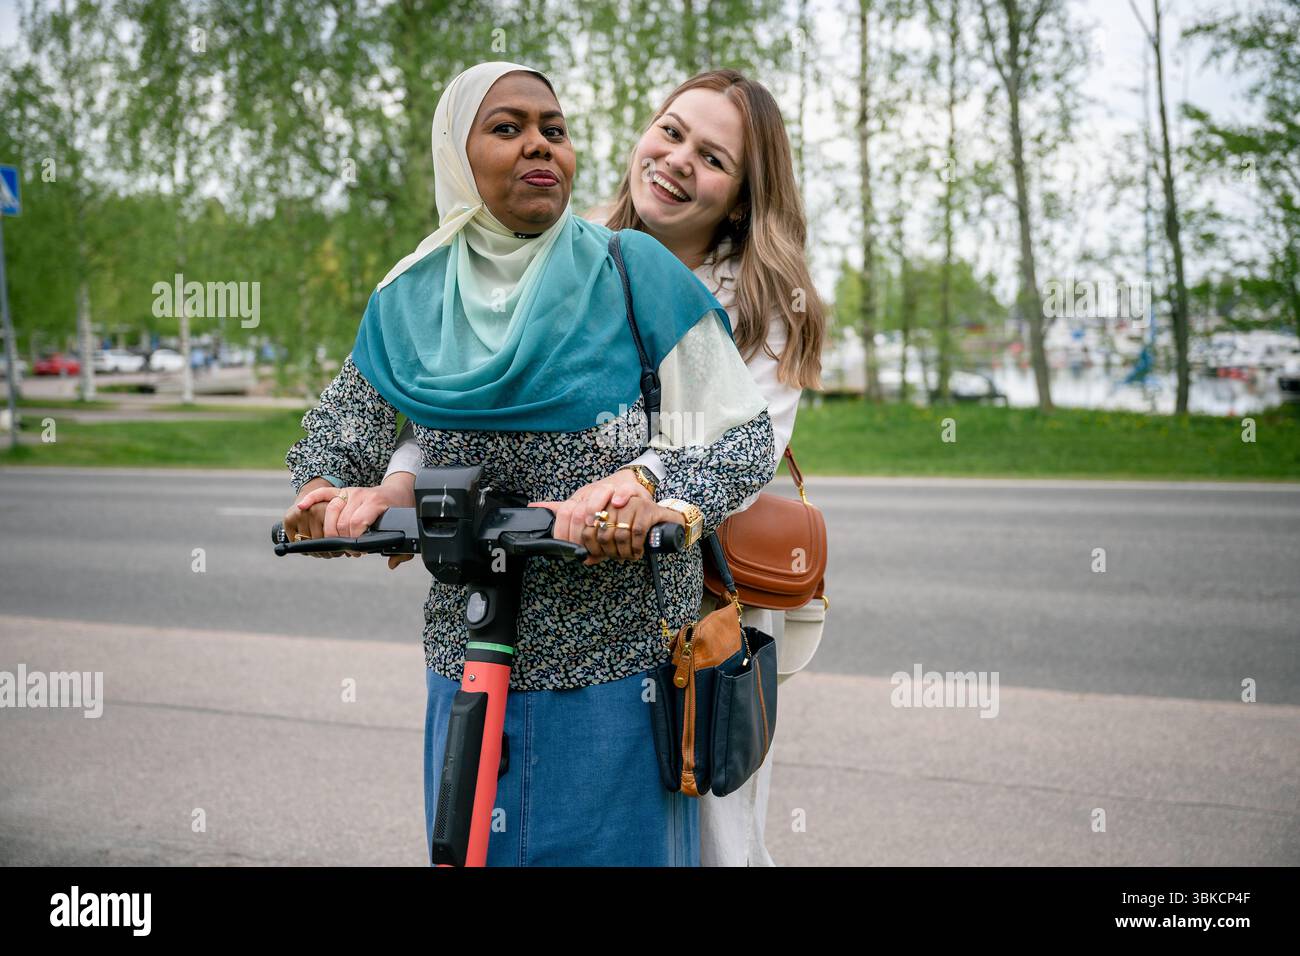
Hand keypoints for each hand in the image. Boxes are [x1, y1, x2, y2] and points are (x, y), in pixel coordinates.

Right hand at [293, 473, 415, 563]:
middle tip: (350, 550)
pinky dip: (310, 499)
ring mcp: (350, 491)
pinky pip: (323, 493)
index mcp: (376, 502)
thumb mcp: (405, 530)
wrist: (400, 489)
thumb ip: (401, 551)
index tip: (359, 550)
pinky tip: (301, 507)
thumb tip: (391, 564)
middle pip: (342, 520)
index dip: (354, 539)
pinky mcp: (343, 491)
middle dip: (343, 539)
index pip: (357, 522)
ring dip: (329, 530)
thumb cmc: (401, 511)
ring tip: (337, 541)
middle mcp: (361, 494)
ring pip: (330, 510)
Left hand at [529, 469, 652, 565]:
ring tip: (596, 527)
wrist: (628, 482)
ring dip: (595, 510)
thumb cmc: (603, 499)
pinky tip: (618, 505)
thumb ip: (560, 509)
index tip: (566, 548)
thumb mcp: (580, 504)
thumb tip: (533, 506)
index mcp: (580, 497)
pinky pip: (625, 491)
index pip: (565, 512)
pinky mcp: (632, 490)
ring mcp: (613, 489)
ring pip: (600, 494)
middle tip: (582, 546)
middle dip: (579, 529)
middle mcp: (594, 491)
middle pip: (580, 507)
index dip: (563, 531)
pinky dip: (621, 497)